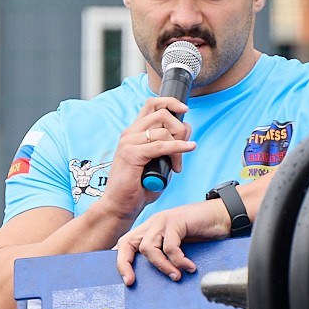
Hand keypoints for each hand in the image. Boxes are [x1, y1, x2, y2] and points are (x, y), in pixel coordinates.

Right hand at [97, 97, 194, 223]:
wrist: (120, 206)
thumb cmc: (138, 187)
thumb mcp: (158, 161)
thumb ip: (170, 145)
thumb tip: (187, 130)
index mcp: (134, 132)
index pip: (152, 104)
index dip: (170, 102)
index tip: (184, 110)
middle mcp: (130, 133)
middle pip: (162, 114)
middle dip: (180, 129)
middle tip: (184, 149)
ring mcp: (128, 143)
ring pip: (164, 131)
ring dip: (179, 147)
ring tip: (177, 165)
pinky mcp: (131, 154)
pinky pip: (161, 146)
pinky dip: (178, 147)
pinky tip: (188, 149)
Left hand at [115, 200, 229, 285]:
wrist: (224, 215)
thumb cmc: (204, 232)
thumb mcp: (180, 246)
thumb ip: (166, 255)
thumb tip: (155, 279)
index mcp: (151, 229)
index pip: (127, 243)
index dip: (120, 261)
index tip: (125, 280)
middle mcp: (154, 223)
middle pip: (127, 243)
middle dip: (124, 264)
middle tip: (131, 281)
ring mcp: (164, 220)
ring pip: (148, 248)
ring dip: (162, 266)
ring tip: (176, 276)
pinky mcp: (176, 220)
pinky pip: (170, 247)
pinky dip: (179, 261)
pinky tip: (190, 267)